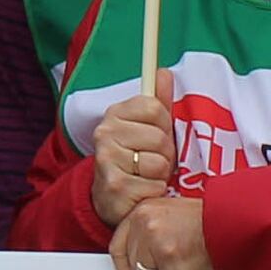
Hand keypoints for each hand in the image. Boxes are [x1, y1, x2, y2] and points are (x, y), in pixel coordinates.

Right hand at [86, 90, 177, 228]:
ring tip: (146, 176)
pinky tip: (142, 191)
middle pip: (159, 137)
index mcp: (115, 113)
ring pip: (158, 164)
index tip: (156, 134)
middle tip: (151, 160)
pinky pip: (154, 186)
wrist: (108, 197)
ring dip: (160, 175)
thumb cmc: (134, 158)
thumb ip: (158, 101)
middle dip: (165, 153)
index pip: (155, 107)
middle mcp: (105, 133)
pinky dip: (155, 192)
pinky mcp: (114, 186)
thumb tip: (164, 72)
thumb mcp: (147, 127)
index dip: (164, 124)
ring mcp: (106, 159)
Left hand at [110, 191, 218, 269]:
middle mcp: (145, 222)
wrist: (235, 224)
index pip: (119, 244)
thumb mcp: (173, 217)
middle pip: (135, 265)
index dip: (123, 268)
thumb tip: (142, 260)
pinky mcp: (169, 259)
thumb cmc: (213, 221)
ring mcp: (155, 241)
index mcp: (143, 210)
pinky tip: (200, 268)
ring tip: (192, 262)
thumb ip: (152, 234)